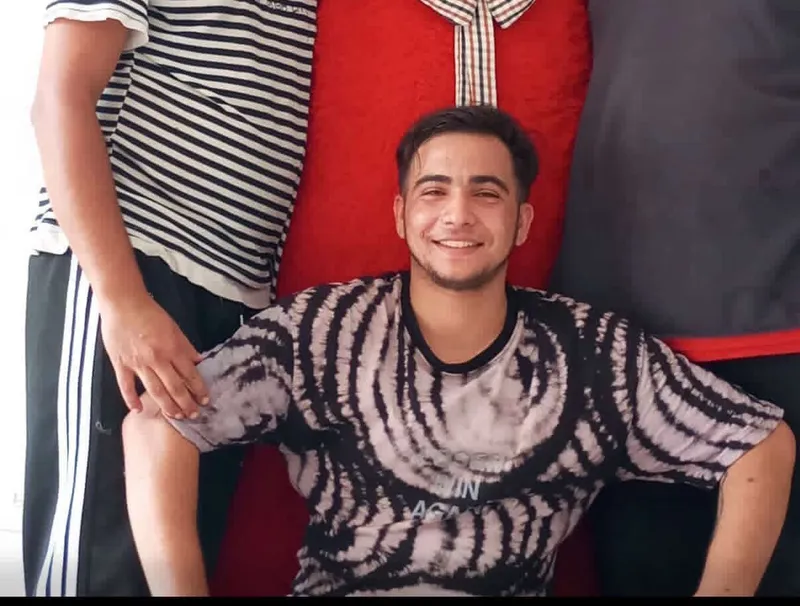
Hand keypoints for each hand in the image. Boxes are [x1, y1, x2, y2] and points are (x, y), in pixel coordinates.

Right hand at [100, 292, 208, 418]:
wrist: (123, 303)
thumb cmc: (150, 313)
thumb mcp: (174, 327)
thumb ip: (186, 346)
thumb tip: (200, 362)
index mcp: (172, 349)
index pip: (189, 374)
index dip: (198, 389)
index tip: (205, 400)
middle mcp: (157, 359)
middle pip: (174, 387)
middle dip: (186, 403)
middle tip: (193, 415)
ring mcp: (137, 363)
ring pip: (154, 390)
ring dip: (166, 405)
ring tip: (175, 417)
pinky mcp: (120, 364)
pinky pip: (125, 385)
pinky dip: (131, 399)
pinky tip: (139, 410)